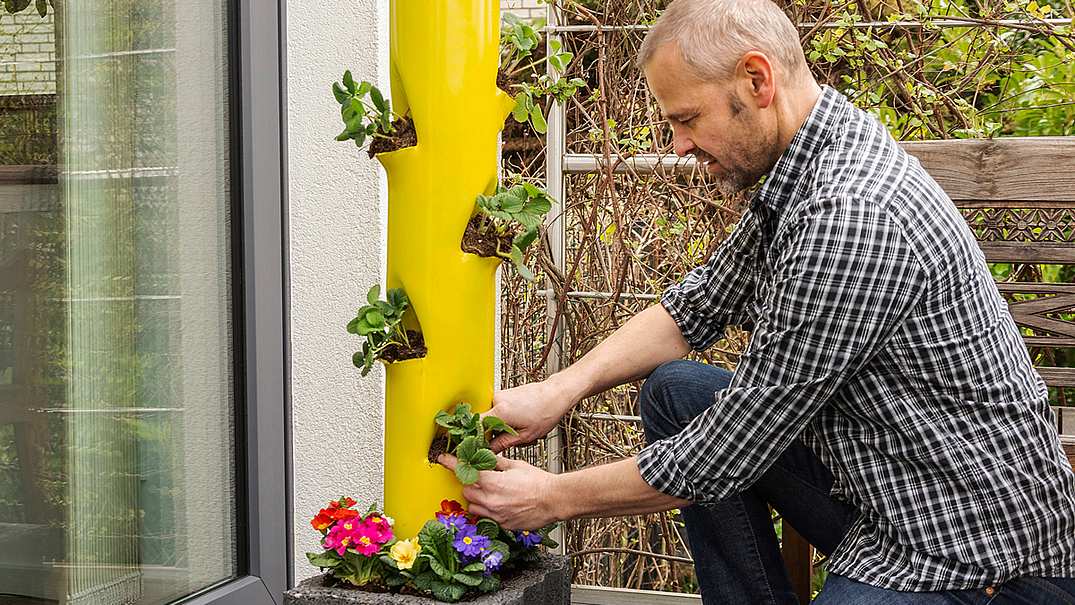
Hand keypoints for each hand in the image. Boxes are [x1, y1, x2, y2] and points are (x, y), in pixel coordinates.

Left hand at [437, 453, 560, 528]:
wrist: (554, 500)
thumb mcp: (515, 465)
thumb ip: (496, 463)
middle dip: (469, 483)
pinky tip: (499, 502)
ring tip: (489, 492)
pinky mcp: (502, 524)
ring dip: (476, 498)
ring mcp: (496, 514)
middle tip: (478, 477)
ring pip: (473, 506)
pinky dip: (487, 509)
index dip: (451, 464)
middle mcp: (491, 500)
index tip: (443, 459)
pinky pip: (486, 517)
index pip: (464, 472)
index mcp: (493, 482)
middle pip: (466, 491)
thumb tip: (484, 458)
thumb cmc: (538, 482)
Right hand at [483, 376, 579, 452]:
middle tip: (505, 440)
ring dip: (499, 425)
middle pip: (482, 421)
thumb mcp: (525, 436)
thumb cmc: (546, 412)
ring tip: (517, 427)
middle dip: (491, 433)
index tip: (480, 445)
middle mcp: (497, 400)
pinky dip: (503, 417)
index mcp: (500, 411)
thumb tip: (490, 451)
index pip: (476, 425)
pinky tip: (517, 420)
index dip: (476, 437)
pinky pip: (496, 409)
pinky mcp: (504, 393)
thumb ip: (504, 443)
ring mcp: (500, 394)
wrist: (555, 394)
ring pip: (490, 415)